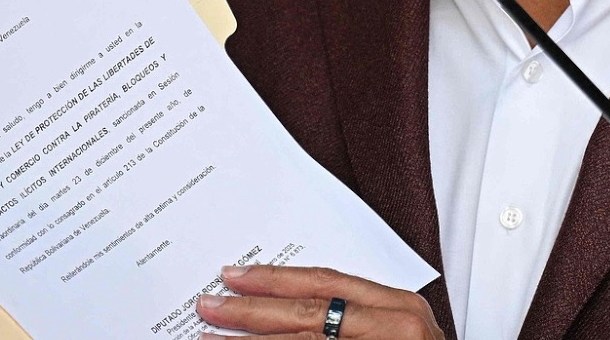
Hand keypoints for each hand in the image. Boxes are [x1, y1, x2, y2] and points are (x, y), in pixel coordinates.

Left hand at [197, 264, 443, 338]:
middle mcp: (393, 330)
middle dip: (252, 310)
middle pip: (309, 315)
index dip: (277, 279)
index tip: (237, 276)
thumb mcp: (395, 334)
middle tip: (210, 305)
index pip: (327, 284)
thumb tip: (286, 308)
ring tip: (209, 339)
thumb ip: (353, 317)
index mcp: (400, 309)